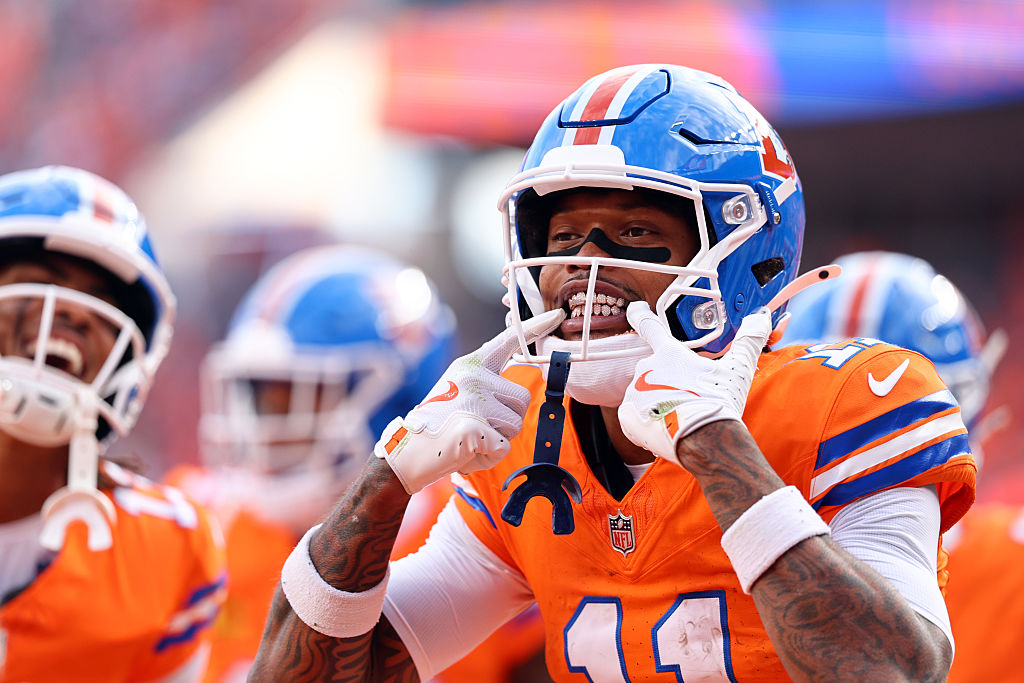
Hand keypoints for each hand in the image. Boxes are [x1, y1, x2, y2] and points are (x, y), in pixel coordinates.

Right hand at [375, 309, 564, 492]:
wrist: (406, 452)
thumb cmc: (437, 424)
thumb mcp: (457, 389)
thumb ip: (485, 379)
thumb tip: (510, 363)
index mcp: (470, 365)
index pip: (508, 342)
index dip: (534, 328)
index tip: (556, 316)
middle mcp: (473, 377)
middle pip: (522, 398)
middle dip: (508, 419)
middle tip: (477, 425)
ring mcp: (474, 401)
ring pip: (516, 424)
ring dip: (499, 437)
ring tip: (470, 437)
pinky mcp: (475, 428)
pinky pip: (503, 447)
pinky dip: (488, 456)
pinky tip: (466, 451)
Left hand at [617, 302, 770, 466]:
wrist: (705, 440)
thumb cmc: (720, 402)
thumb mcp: (738, 368)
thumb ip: (748, 340)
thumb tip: (762, 318)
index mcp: (669, 353)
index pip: (649, 326)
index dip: (640, 316)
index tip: (635, 310)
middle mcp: (646, 368)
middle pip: (653, 370)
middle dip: (667, 382)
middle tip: (688, 397)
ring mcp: (634, 392)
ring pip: (644, 394)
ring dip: (658, 402)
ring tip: (681, 416)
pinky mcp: (627, 416)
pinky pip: (635, 416)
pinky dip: (648, 421)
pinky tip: (666, 428)